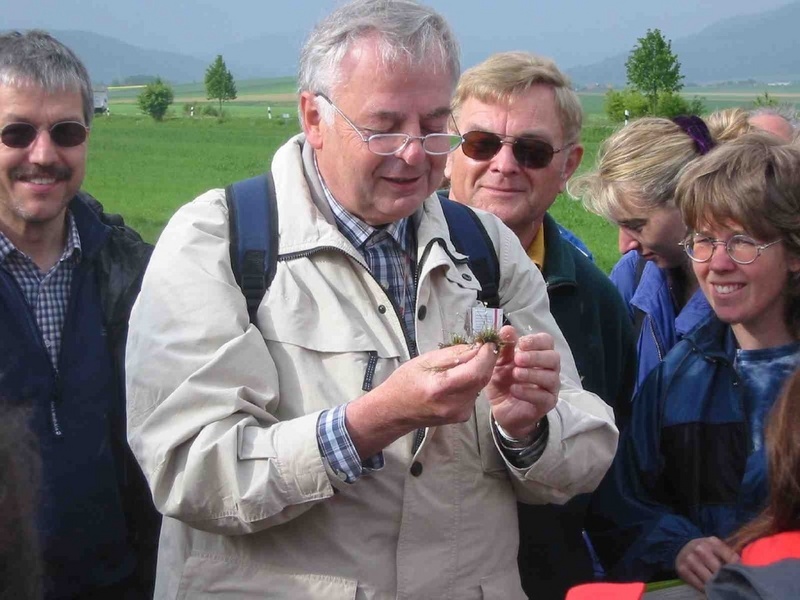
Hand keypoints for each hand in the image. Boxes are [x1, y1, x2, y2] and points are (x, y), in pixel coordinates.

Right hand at [346, 341, 499, 456]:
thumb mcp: (423, 360)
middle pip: (482, 378)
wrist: (394, 411)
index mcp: (440, 388)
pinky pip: (475, 393)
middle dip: (485, 360)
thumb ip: (452, 354)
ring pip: (481, 385)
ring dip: (478, 370)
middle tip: (481, 346)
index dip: (486, 355)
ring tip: (464, 362)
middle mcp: (453, 404)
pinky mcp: (462, 416)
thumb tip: (475, 347)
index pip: (475, 371)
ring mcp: (459, 413)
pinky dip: (472, 381)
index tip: (488, 342)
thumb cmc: (404, 383)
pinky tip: (460, 377)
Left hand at [487, 326, 559, 438]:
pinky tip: (514, 389)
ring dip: (532, 374)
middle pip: (553, 357)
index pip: (547, 341)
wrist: (500, 409)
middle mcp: (549, 369)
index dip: (536, 341)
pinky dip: (528, 392)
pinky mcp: (547, 404)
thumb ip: (504, 347)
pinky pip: (544, 397)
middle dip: (535, 357)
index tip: (520, 344)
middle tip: (517, 359)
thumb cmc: (503, 381)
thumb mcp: (499, 362)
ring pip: (551, 377)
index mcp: (539, 354)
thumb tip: (507, 329)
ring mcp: (550, 387)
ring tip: (515, 374)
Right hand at [675, 536, 738, 589]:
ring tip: (721, 589)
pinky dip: (705, 589)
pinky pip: (698, 584)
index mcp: (712, 542)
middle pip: (719, 569)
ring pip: (708, 578)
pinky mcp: (682, 568)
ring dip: (715, 585)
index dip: (738, 569)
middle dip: (726, 578)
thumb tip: (746, 568)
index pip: (731, 558)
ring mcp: (690, 559)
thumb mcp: (717, 547)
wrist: (682, 547)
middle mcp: (700, 548)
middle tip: (732, 585)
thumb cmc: (706, 550)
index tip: (742, 576)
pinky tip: (709, 589)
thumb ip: (729, 555)